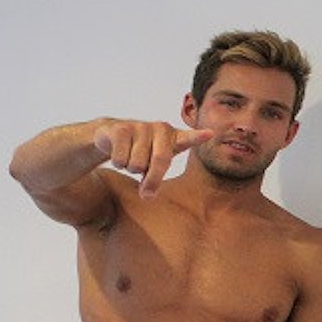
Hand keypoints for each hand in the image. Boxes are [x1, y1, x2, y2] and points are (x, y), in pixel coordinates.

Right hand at [93, 120, 213, 198]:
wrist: (111, 134)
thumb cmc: (142, 152)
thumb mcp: (155, 163)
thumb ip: (157, 177)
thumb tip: (148, 195)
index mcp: (174, 138)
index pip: (188, 138)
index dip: (198, 136)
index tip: (210, 134)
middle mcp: (160, 129)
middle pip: (160, 161)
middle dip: (152, 180)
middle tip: (146, 193)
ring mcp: (141, 126)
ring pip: (137, 164)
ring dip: (130, 168)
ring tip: (131, 158)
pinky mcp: (122, 128)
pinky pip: (121, 158)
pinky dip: (118, 163)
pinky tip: (119, 153)